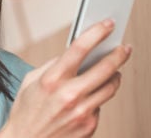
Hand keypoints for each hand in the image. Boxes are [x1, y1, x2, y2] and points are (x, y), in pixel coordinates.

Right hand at [0, 19, 131, 137]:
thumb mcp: (30, 82)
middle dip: (119, 53)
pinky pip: (101, 105)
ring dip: (115, 75)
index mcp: (52, 79)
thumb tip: (73, 54)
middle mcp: (69, 95)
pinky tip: (90, 96)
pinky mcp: (89, 125)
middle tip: (124, 47)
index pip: (80, 48)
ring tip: (114, 70)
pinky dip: (97, 98)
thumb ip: (52, 66)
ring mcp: (82, 112)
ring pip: (110, 87)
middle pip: (106, 67)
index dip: (97, 32)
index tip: (107, 25)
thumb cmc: (26, 112)